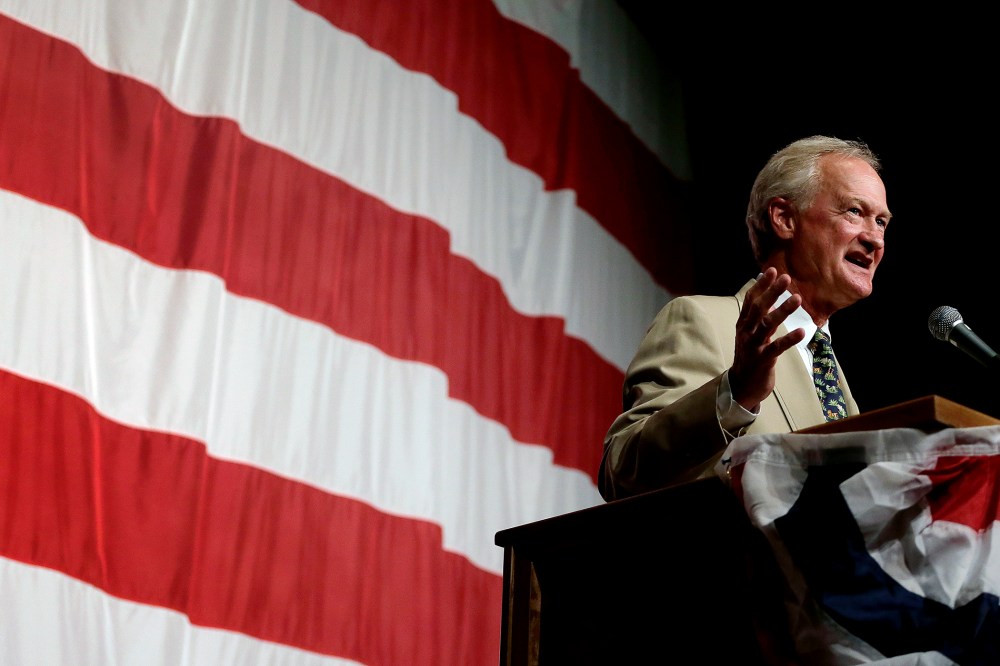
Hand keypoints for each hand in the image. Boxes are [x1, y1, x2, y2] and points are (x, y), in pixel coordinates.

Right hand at [729, 267, 805, 411]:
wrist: (741, 386)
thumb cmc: (749, 357)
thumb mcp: (749, 334)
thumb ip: (757, 317)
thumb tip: (766, 295)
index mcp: (743, 324)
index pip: (750, 300)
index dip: (761, 285)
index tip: (772, 270)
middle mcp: (746, 332)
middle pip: (758, 308)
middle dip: (772, 292)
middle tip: (785, 278)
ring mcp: (753, 346)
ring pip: (767, 325)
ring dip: (782, 311)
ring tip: (797, 298)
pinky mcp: (763, 360)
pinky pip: (776, 348)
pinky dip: (789, 339)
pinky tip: (802, 332)